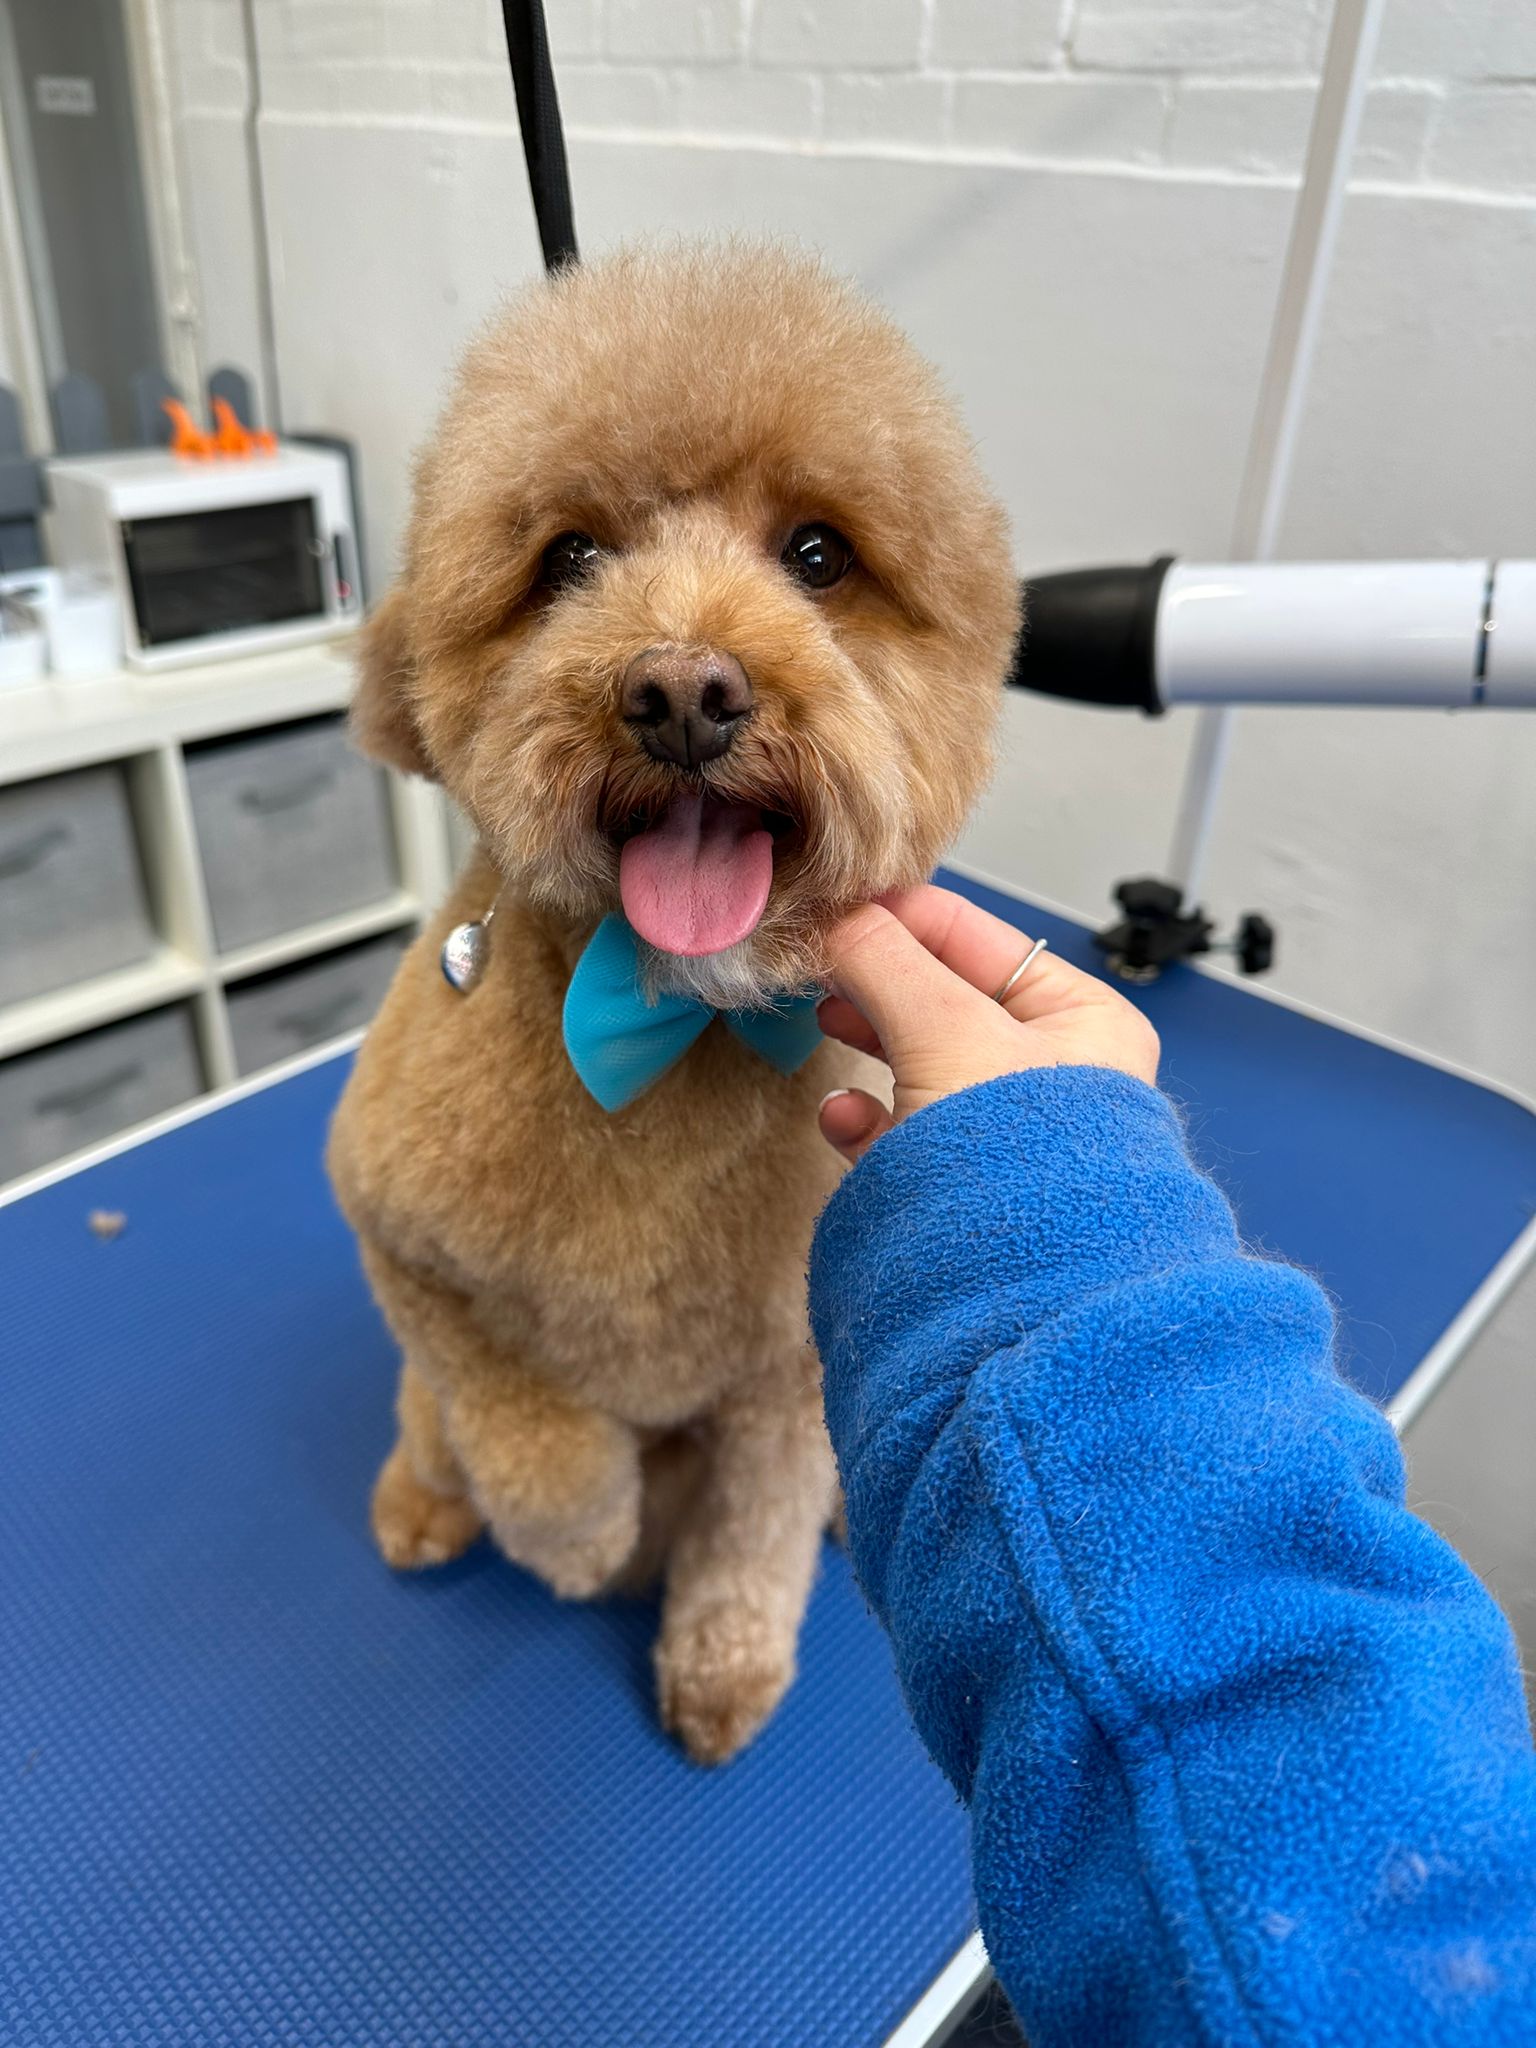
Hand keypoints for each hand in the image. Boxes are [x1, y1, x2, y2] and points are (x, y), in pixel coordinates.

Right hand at [818, 885, 1159, 1163]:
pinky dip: (867, 1119)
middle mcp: (1056, 1074)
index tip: (829, 907)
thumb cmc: (1022, 1169)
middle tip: (814, 964)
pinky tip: (839, 1117)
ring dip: (866, 1041)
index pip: (979, 939)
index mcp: (1083, 1022)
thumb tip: (837, 917)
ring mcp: (1009, 1135)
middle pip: (943, 997)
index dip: (899, 916)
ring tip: (823, 1022)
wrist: (1019, 1305)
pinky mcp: (965, 1189)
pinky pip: (905, 1134)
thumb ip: (886, 962)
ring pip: (919, 1061)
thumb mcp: (948, 1033)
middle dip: (875, 979)